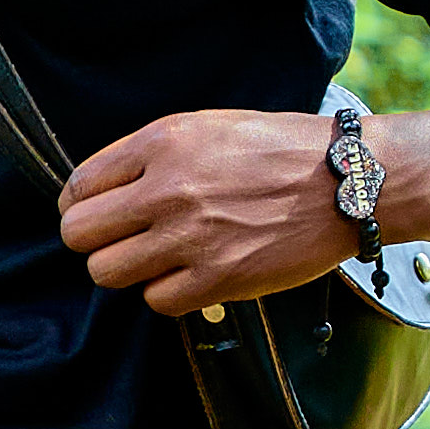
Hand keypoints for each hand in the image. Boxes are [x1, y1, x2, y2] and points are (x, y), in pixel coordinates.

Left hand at [59, 109, 360, 315]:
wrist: (351, 181)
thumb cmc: (280, 151)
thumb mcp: (206, 127)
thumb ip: (149, 156)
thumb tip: (100, 190)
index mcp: (161, 144)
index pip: (78, 186)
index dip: (80, 205)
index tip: (98, 214)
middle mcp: (168, 190)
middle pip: (79, 234)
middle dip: (93, 240)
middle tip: (122, 240)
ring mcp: (191, 238)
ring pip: (107, 272)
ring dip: (126, 270)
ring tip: (157, 259)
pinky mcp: (219, 279)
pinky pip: (156, 301)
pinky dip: (167, 293)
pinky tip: (190, 276)